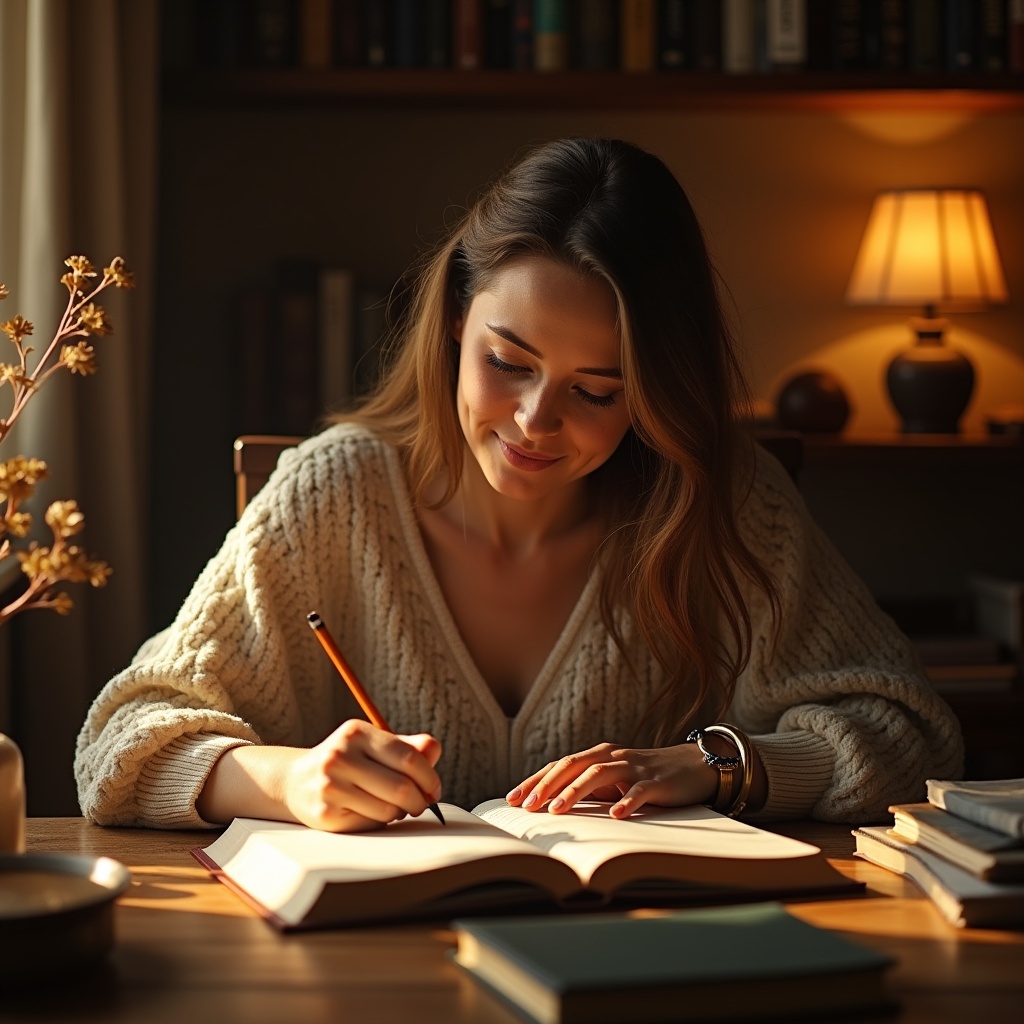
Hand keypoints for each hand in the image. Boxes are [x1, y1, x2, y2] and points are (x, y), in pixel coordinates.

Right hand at [283, 720, 442, 832]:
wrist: (296, 781)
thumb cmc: (346, 762)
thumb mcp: (374, 746)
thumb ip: (408, 747)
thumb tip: (434, 750)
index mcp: (357, 733)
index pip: (408, 757)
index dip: (429, 777)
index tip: (434, 790)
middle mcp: (340, 756)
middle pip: (401, 787)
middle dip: (419, 801)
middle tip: (420, 804)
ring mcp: (330, 785)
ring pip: (388, 810)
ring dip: (399, 813)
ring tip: (392, 806)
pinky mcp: (325, 813)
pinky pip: (371, 824)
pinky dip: (380, 822)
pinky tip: (370, 812)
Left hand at [505, 741, 721, 818]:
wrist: (694, 767)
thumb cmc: (646, 778)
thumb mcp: (614, 783)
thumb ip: (589, 790)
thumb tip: (551, 811)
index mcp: (598, 757)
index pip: (559, 766)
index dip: (535, 781)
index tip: (512, 800)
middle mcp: (612, 756)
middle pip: (573, 765)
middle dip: (547, 785)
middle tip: (527, 806)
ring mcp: (634, 767)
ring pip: (599, 774)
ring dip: (575, 791)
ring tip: (557, 809)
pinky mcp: (657, 782)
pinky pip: (639, 791)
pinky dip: (626, 802)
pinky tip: (615, 815)